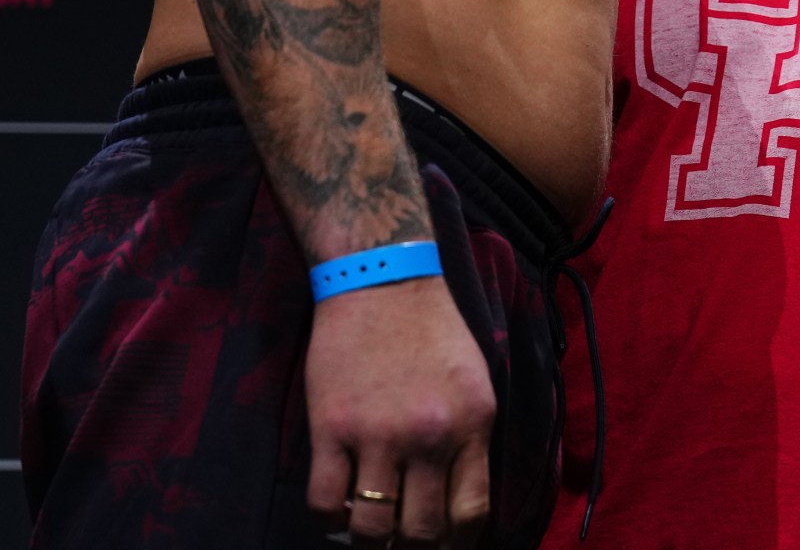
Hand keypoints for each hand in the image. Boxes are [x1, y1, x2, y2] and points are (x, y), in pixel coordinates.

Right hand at [305, 276, 494, 546]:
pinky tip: (336, 508)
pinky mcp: (330, 426)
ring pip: (372, 529)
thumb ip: (470, 440)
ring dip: (369, 541)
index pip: (470, 514)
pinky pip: (324, 502)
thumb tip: (458, 502)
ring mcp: (377, 434)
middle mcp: (429, 436)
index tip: (443, 545)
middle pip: (422, 531)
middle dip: (412, 548)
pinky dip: (328, 519)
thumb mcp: (475, 382)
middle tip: (401, 541)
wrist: (382, 277)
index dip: (456, 544)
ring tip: (368, 530)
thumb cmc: (433, 327)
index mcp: (472, 424)